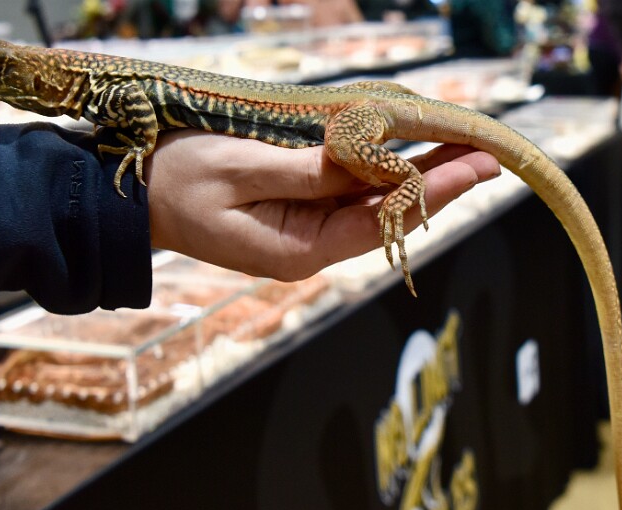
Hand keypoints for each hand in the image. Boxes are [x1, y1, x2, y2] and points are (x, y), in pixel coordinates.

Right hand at [144, 131, 500, 280]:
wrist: (134, 201)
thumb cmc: (176, 183)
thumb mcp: (239, 170)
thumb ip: (308, 170)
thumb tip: (370, 162)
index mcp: (296, 250)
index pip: (378, 221)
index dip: (430, 191)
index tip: (476, 164)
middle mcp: (307, 249)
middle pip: (382, 216)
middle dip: (433, 182)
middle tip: (486, 152)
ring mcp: (300, 234)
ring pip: (367, 205)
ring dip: (410, 176)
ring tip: (459, 147)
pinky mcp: (292, 215)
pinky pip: (343, 196)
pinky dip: (376, 173)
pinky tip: (404, 154)